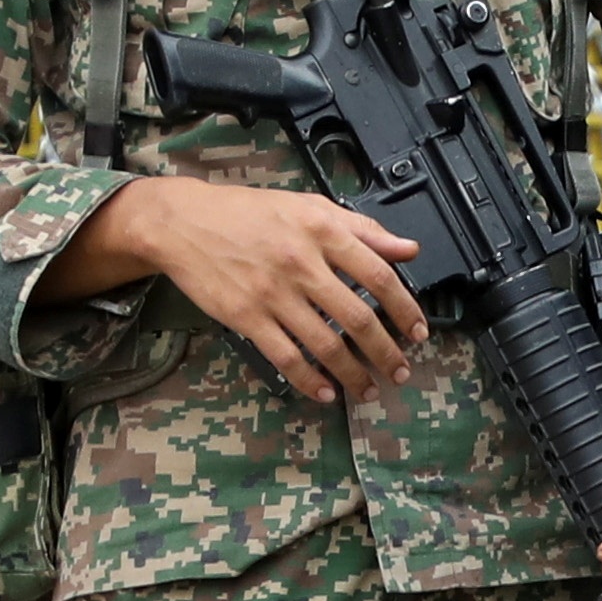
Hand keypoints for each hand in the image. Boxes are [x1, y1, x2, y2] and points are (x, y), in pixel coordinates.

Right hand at [42, 175, 425, 401]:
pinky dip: (309, 380)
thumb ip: (362, 229)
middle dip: (385, 351)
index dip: (405, 308)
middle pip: (357, 317)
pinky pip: (286, 356)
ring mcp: (272, 293)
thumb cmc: (248, 213)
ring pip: (325, 343)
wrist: (183, 222)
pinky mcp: (246, 317)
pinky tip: (325, 393)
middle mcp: (302, 263)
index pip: (378, 275)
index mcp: (323, 231)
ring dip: (353, 373)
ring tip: (368, 390)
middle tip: (400, 371)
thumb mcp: (309, 207)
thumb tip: (408, 249)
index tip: (418, 331)